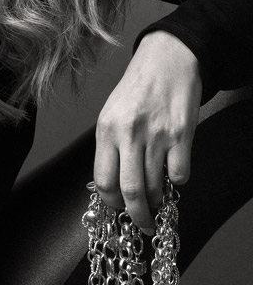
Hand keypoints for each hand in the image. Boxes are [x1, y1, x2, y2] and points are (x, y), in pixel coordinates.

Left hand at [94, 30, 202, 232]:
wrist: (167, 60)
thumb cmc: (137, 89)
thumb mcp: (112, 114)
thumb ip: (111, 146)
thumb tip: (113, 184)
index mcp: (106, 129)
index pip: (103, 180)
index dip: (111, 202)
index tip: (118, 209)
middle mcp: (129, 133)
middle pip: (130, 191)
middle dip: (136, 216)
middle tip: (141, 224)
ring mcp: (157, 135)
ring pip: (155, 187)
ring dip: (156, 203)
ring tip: (156, 202)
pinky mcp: (182, 135)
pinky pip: (179, 174)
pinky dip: (177, 181)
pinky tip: (173, 173)